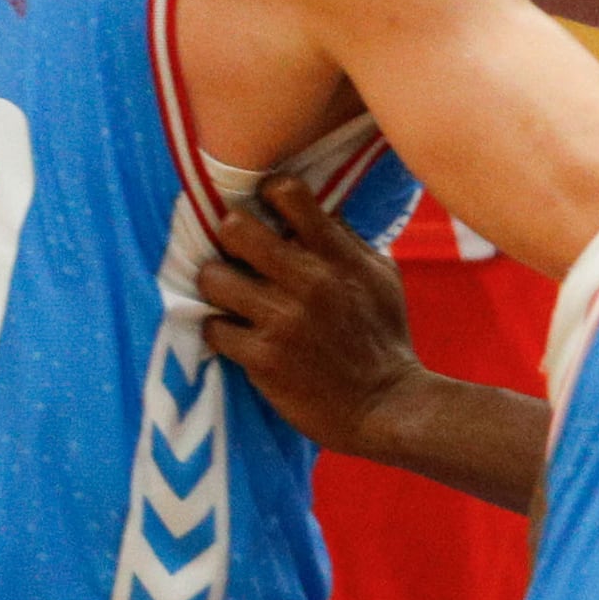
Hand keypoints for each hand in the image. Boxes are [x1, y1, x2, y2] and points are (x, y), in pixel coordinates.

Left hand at [194, 177, 424, 449]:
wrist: (386, 405)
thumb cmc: (382, 336)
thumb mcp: (382, 277)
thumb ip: (345, 242)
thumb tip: (308, 209)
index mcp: (340, 256)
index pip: (288, 193)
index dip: (267, 193)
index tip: (263, 208)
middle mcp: (310, 281)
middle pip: (235, 228)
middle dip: (229, 238)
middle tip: (235, 254)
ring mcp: (283, 320)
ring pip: (212, 278)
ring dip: (217, 286)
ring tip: (230, 297)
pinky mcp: (262, 358)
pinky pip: (213, 328)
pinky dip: (221, 331)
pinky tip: (237, 335)